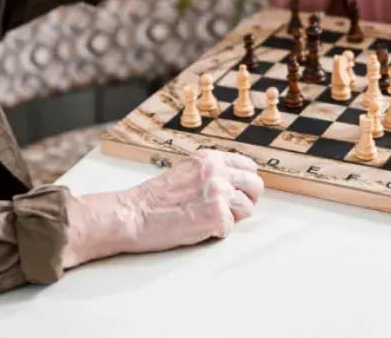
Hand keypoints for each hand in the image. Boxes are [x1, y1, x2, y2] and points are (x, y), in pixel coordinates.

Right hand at [127, 148, 263, 252]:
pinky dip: (217, 232)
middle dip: (246, 199)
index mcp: (209, 159)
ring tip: (209, 219)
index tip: (238, 192)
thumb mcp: (186, 172)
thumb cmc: (155, 199)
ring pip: (248, 208)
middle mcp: (217, 172)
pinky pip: (231, 228)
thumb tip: (234, 183)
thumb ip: (210, 172)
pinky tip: (199, 228)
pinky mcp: (217, 216)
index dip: (244, 183)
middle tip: (231, 210)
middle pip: (255, 185)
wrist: (135, 214)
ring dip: (232, 218)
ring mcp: (219, 193)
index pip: (247, 166)